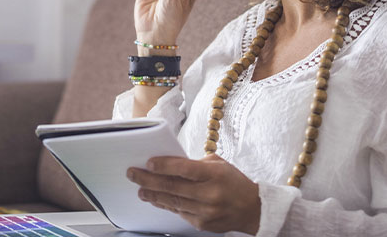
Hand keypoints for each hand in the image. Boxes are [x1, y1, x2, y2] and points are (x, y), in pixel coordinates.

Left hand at [126, 155, 260, 233]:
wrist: (252, 209)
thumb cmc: (234, 182)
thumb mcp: (219, 165)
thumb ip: (196, 164)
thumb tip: (170, 164)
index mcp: (215, 175)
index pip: (184, 169)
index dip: (164, 165)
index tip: (148, 162)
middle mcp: (209, 194)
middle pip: (173, 186)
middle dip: (149, 180)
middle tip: (133, 174)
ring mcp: (205, 211)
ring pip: (172, 201)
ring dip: (153, 195)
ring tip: (140, 189)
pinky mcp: (202, 224)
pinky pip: (178, 212)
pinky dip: (166, 204)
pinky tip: (156, 199)